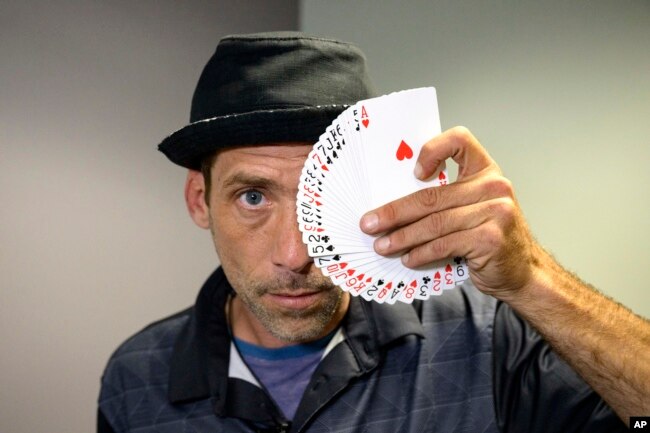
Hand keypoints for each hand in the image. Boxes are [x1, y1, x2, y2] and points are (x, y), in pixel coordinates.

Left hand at [359, 126, 540, 299]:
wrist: (523, 272)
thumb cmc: (490, 238)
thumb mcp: (473, 208)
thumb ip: (447, 198)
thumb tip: (392, 207)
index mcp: (486, 170)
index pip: (460, 140)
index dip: (433, 149)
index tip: (414, 173)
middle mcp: (493, 186)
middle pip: (432, 195)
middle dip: (394, 212)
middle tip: (370, 223)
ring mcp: (495, 212)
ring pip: (434, 223)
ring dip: (402, 237)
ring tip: (382, 245)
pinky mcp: (490, 239)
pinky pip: (444, 244)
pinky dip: (421, 253)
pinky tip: (408, 258)